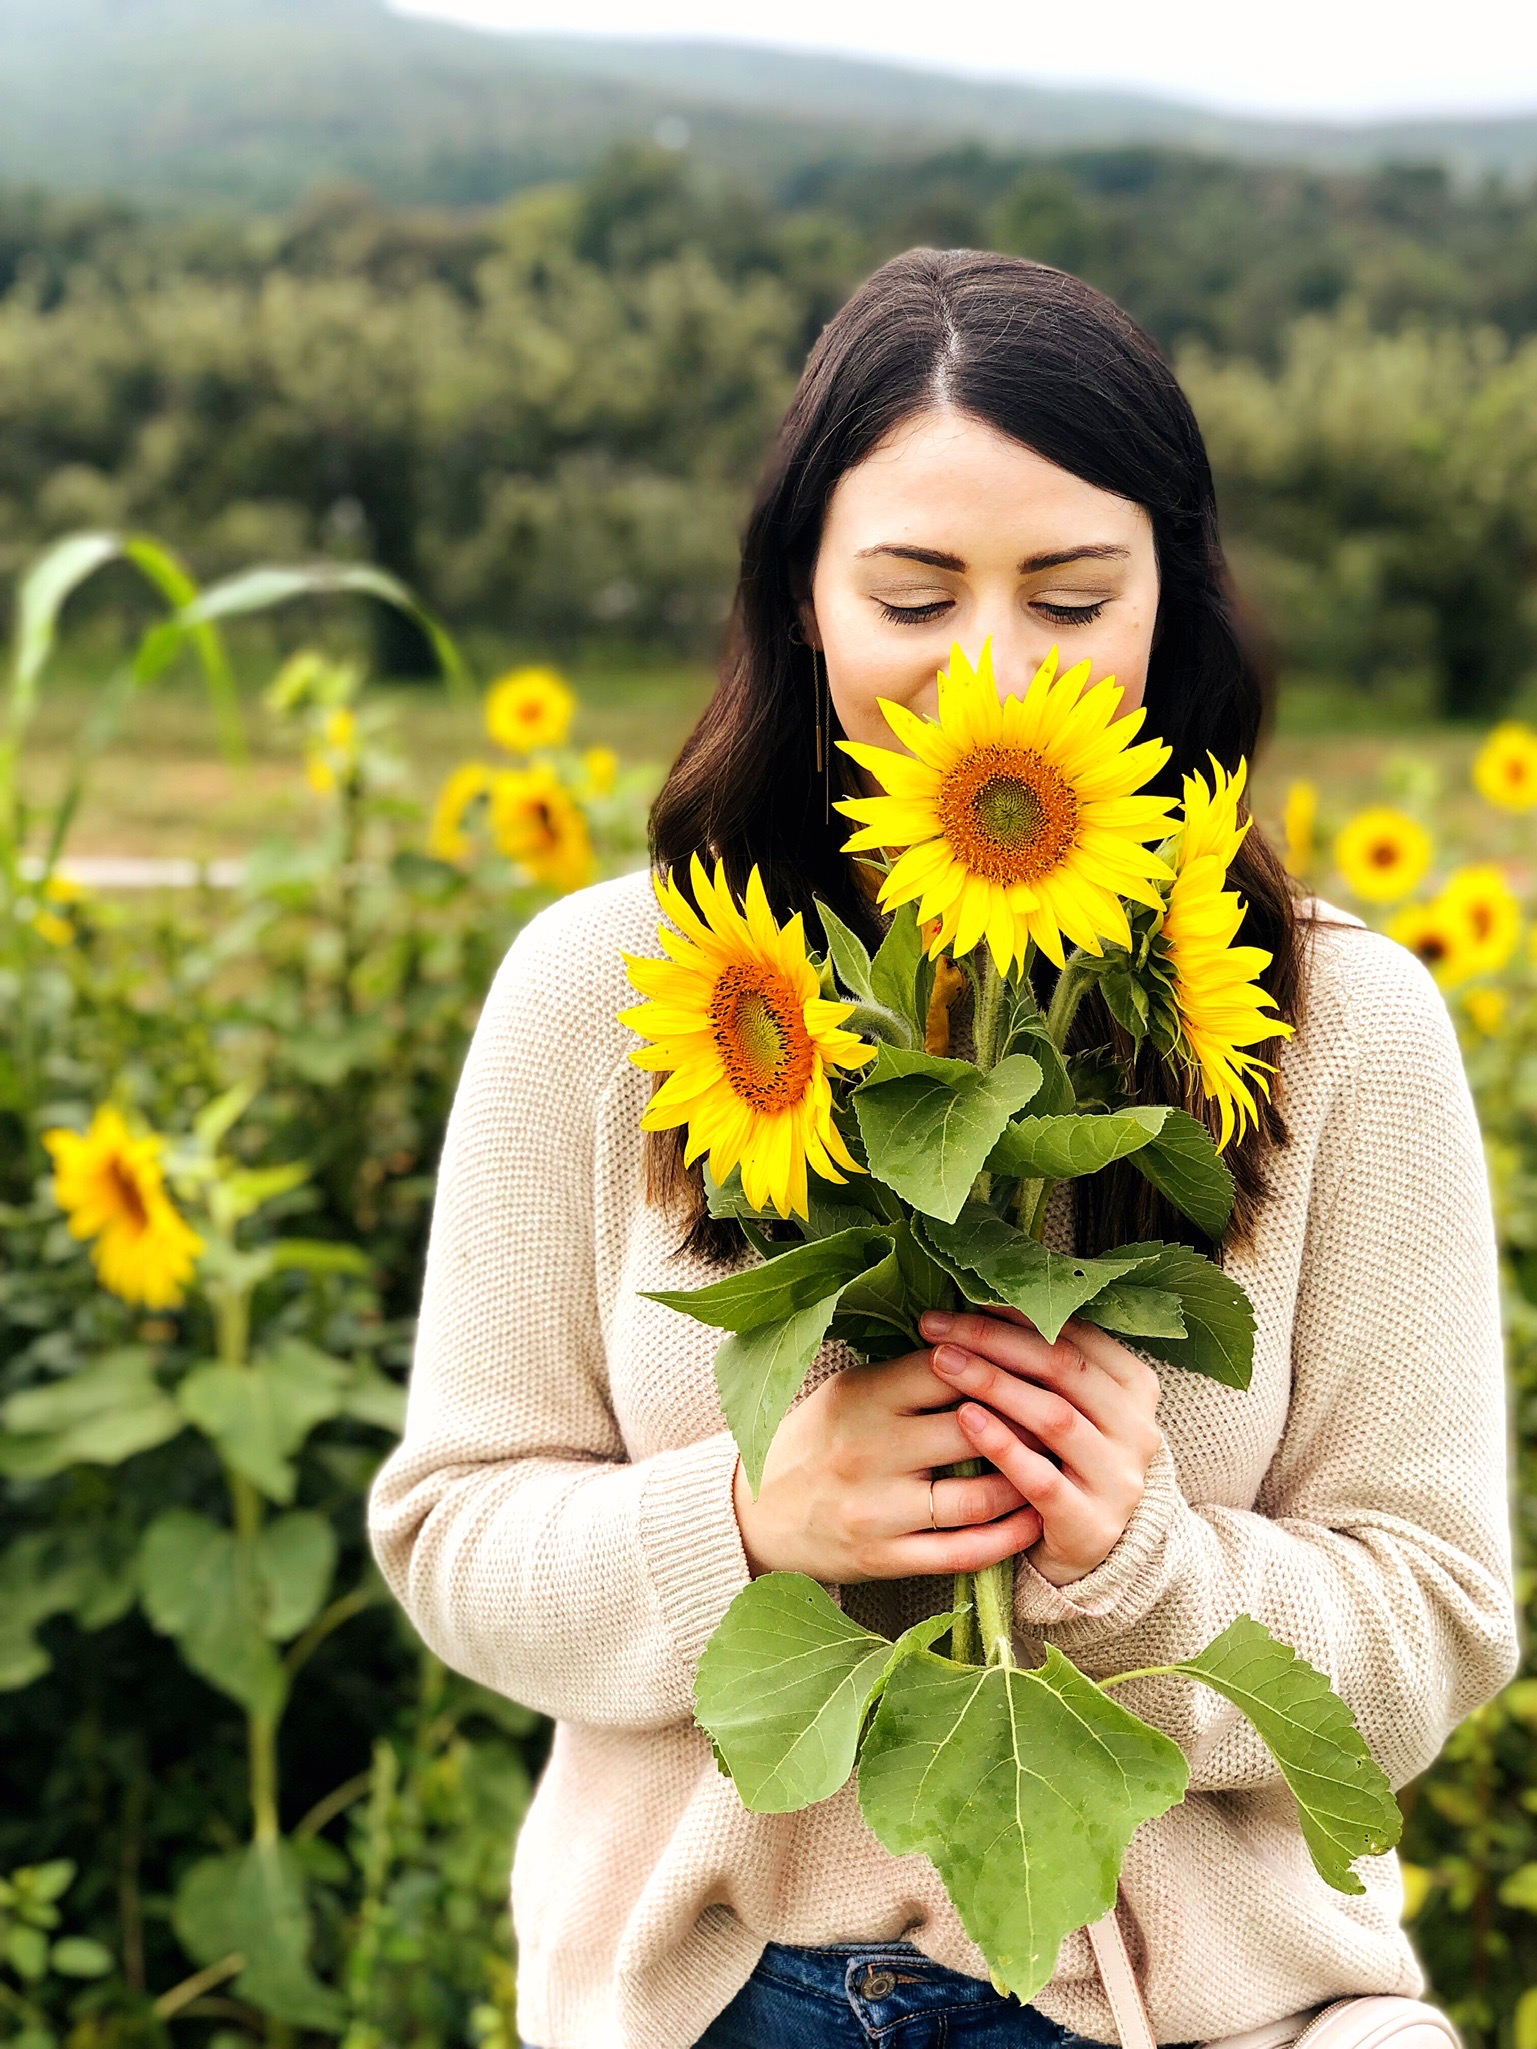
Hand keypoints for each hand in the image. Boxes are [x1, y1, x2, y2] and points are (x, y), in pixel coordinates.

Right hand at [732, 1348, 1042, 1583]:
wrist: (755, 1515)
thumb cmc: (816, 1441)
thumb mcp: (850, 1391)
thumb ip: (909, 1374)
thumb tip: (988, 1346)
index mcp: (863, 1397)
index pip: (949, 1367)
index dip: (1001, 1363)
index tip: (1039, 1364)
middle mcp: (870, 1450)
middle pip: (974, 1428)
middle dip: (1028, 1422)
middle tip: (1064, 1417)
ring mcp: (877, 1509)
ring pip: (978, 1495)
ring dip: (1027, 1482)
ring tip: (1054, 1469)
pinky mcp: (883, 1558)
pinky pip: (961, 1552)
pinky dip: (1006, 1539)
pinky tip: (1032, 1522)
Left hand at [917, 1308, 1161, 1587]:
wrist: (1091, 1551)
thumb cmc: (1066, 1461)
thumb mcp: (1071, 1406)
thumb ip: (1044, 1363)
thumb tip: (980, 1303)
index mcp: (1135, 1387)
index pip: (1076, 1335)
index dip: (1019, 1313)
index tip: (965, 1299)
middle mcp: (1137, 1429)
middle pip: (1064, 1368)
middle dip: (995, 1342)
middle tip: (938, 1329)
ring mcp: (1119, 1478)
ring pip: (1055, 1419)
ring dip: (995, 1385)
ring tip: (943, 1363)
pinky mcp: (1091, 1524)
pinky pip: (1043, 1480)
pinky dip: (1004, 1447)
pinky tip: (965, 1420)